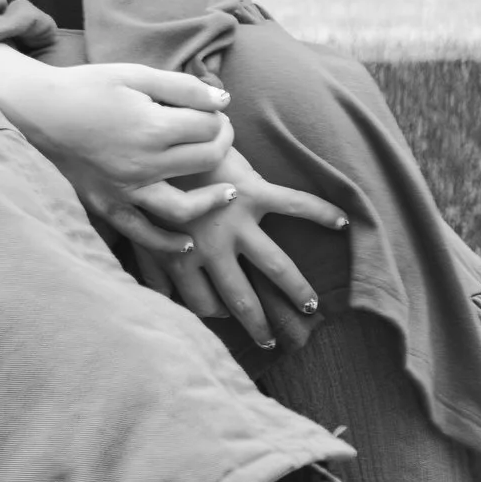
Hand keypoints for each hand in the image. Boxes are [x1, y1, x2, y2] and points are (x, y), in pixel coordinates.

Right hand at [0, 45, 239, 256]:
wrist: (35, 110)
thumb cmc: (85, 87)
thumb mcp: (133, 74)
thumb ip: (182, 87)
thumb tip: (223, 100)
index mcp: (152, 126)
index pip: (208, 127)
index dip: (218, 116)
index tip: (214, 110)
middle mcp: (144, 163)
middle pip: (205, 160)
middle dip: (221, 144)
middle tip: (219, 133)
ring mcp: (126, 189)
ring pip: (185, 207)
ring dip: (213, 200)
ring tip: (229, 191)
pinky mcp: (108, 204)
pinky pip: (144, 233)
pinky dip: (168, 243)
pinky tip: (187, 241)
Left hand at [133, 148, 350, 348]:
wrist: (160, 141)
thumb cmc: (147, 182)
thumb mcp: (138, 226)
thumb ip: (150, 259)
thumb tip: (158, 293)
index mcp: (182, 257)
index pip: (202, 302)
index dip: (213, 312)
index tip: (222, 317)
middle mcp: (212, 248)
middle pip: (241, 298)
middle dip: (257, 323)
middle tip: (271, 340)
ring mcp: (236, 222)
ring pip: (275, 266)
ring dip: (296, 289)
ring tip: (311, 307)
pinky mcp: (253, 192)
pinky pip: (293, 204)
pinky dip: (320, 211)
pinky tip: (342, 221)